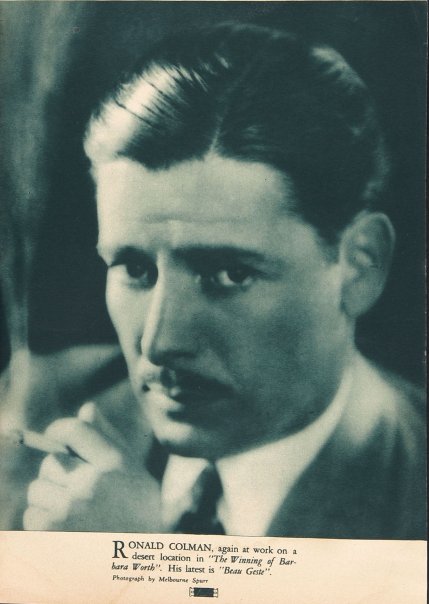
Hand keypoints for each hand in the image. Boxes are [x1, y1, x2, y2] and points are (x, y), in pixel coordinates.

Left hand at [23, 402, 160, 530]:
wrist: (144, 556)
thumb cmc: (138, 507)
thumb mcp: (131, 468)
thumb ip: (107, 437)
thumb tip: (86, 409)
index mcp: (114, 462)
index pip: (73, 429)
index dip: (59, 430)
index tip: (56, 437)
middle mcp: (91, 482)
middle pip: (51, 461)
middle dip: (58, 472)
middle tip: (77, 489)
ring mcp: (70, 508)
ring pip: (37, 489)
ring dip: (49, 499)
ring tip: (73, 512)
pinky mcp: (54, 532)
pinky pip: (32, 516)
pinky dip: (43, 522)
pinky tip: (65, 529)